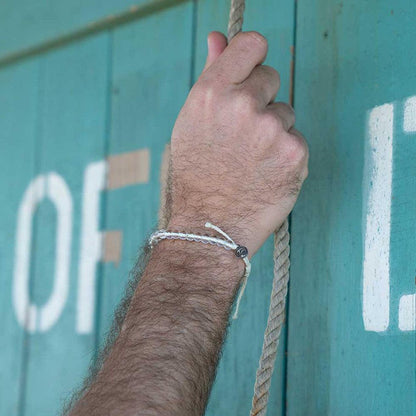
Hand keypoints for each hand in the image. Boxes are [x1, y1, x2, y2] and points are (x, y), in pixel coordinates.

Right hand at [168, 31, 307, 255]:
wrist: (210, 224)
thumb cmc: (198, 174)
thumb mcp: (192, 122)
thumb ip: (211, 74)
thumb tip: (218, 37)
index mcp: (212, 93)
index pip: (253, 44)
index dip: (253, 58)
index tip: (251, 74)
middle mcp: (243, 106)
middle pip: (272, 77)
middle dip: (260, 100)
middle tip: (241, 135)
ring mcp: (272, 129)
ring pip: (286, 112)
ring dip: (274, 130)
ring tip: (251, 160)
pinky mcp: (295, 152)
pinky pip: (297, 138)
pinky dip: (286, 154)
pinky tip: (266, 172)